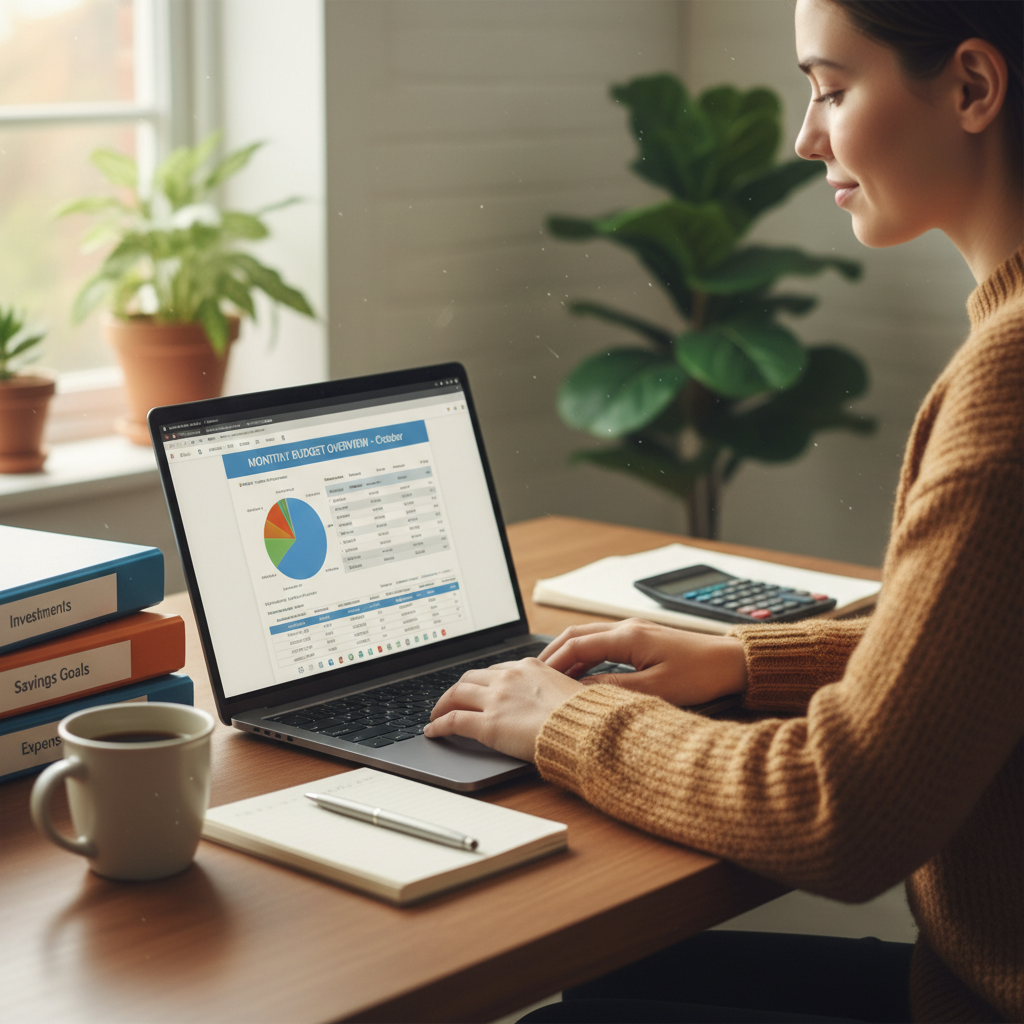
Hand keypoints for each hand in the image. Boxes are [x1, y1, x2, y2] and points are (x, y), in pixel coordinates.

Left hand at [424, 658, 583, 761]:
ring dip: (443, 704)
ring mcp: (496, 699)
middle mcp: (509, 677)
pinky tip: (433, 731)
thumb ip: (550, 690)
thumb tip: (548, 701)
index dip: (482, 681)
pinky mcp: (488, 724)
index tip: (477, 689)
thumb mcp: (568, 690)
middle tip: (452, 700)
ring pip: (457, 694)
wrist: (584, 729)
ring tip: (436, 714)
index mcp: (529, 666)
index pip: (496, 670)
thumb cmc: (584, 716)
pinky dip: (439, 725)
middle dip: (458, 689)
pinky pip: (453, 720)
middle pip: (471, 678)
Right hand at [540, 618, 747, 706]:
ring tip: (552, 677)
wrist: (733, 662)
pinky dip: (585, 655)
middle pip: (576, 636)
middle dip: (552, 655)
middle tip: (534, 676)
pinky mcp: (643, 639)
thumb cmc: (701, 675)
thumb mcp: (655, 689)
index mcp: (627, 637)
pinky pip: (603, 643)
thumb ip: (614, 689)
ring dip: (568, 655)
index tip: (536, 680)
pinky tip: (582, 673)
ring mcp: (635, 631)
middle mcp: (627, 628)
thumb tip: (581, 691)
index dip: (553, 663)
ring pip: (588, 637)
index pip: (576, 645)